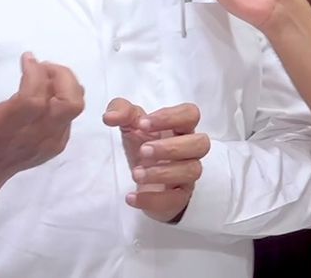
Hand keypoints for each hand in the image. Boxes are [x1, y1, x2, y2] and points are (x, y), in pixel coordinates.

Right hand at [0, 52, 84, 211]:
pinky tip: (46, 97)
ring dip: (66, 87)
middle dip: (62, 77)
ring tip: (47, 77)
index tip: (26, 58)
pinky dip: (64, 104)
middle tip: (43, 66)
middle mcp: (30, 137)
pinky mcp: (53, 148)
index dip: (36, 73)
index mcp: (5, 127)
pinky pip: (71, 120)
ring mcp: (46, 144)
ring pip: (74, 109)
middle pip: (68, 102)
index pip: (34, 98)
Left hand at [104, 99, 210, 223]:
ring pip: (192, 171)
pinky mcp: (180, 198)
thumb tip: (110, 117)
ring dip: (163, 172)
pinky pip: (176, 200)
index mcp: (180, 128)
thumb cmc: (143, 146)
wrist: (144, 182)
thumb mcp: (130, 125)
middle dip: (171, 147)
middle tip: (143, 151)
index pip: (190, 114)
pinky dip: (152, 199)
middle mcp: (190, 150)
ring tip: (136, 173)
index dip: (170, 117)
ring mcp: (188, 175)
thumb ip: (121, 111)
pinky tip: (131, 197)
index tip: (142, 124)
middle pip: (200, 143)